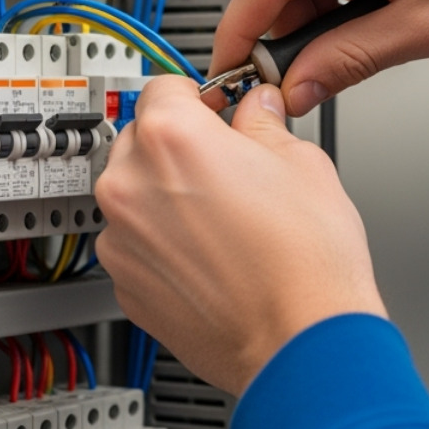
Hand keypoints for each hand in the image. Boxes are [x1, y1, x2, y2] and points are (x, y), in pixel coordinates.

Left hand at [94, 78, 386, 394]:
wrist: (301, 342)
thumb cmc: (306, 261)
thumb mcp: (302, 162)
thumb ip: (264, 125)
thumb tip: (258, 112)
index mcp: (171, 137)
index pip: (164, 86)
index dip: (198, 97)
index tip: (216, 110)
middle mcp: (131, 186)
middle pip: (141, 139)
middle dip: (179, 146)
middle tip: (227, 166)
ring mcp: (122, 241)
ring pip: (135, 196)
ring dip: (167, 197)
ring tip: (225, 219)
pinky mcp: (126, 286)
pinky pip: (137, 245)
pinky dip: (164, 244)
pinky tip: (214, 255)